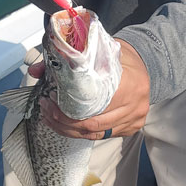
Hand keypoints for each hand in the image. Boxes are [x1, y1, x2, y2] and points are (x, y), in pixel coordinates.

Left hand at [35, 39, 149, 139]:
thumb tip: (37, 71)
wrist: (148, 64)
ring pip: (95, 133)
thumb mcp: (99, 50)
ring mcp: (134, 119)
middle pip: (92, 123)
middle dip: (64, 121)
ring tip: (51, 119)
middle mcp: (134, 106)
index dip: (69, 108)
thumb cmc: (121, 57)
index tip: (51, 101)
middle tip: (46, 110)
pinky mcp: (131, 128)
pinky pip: (102, 135)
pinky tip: (67, 126)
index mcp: (130, 84)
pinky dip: (82, 133)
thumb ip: (68, 60)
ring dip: (69, 130)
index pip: (95, 104)